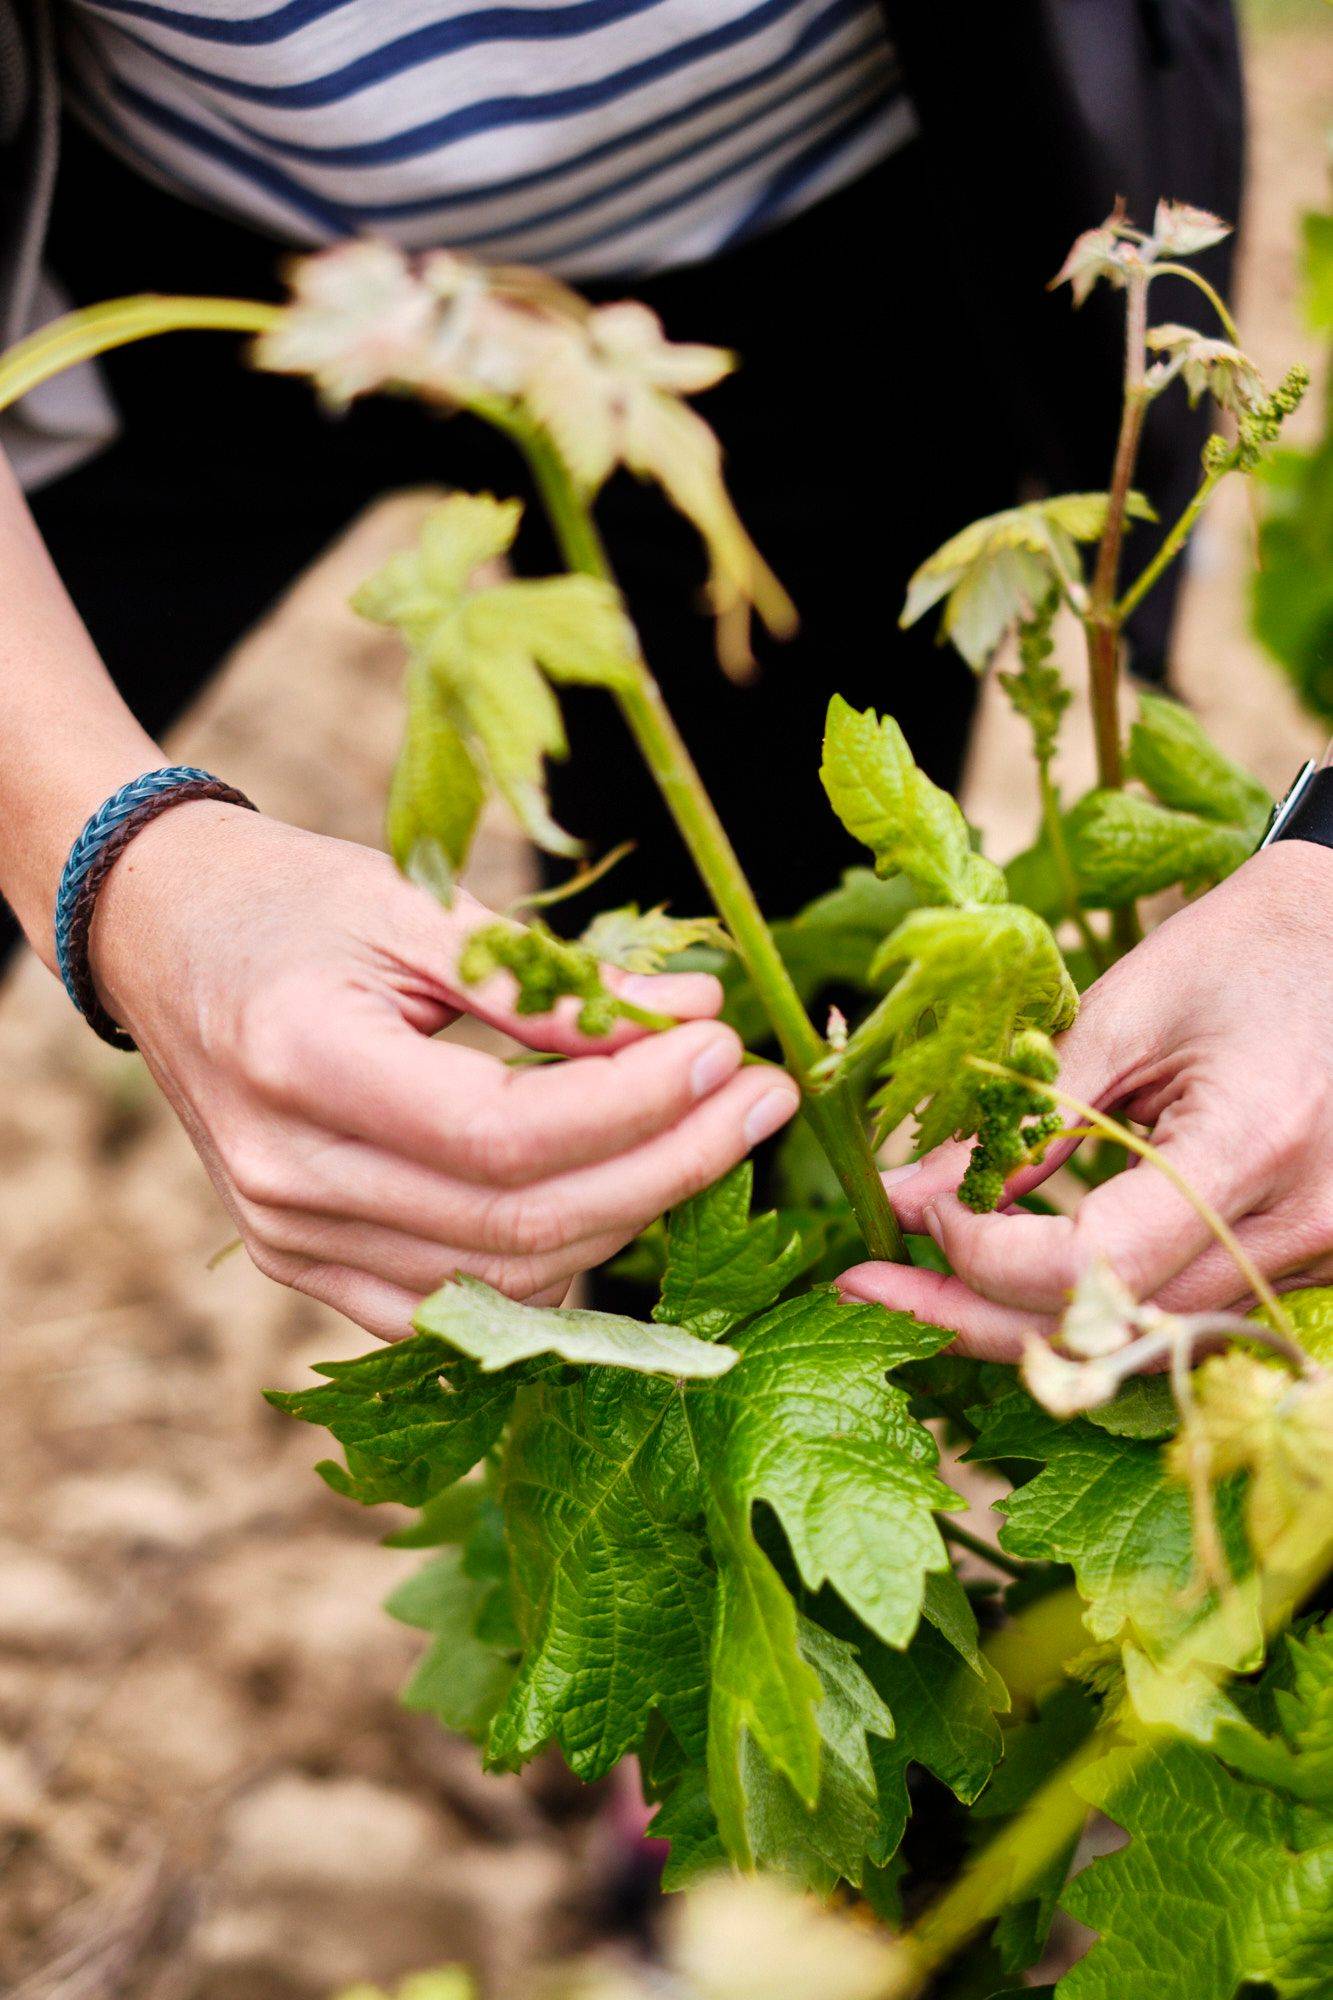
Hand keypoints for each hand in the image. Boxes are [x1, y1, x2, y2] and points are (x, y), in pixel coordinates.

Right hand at [90, 804, 798, 1337]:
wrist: (162, 939)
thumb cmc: (291, 902)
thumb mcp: (414, 905)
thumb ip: (549, 977)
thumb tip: (692, 1014)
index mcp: (301, 1061)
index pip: (501, 1132)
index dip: (635, 1107)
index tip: (725, 1051)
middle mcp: (288, 1174)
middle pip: (517, 1221)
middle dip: (666, 1166)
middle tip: (757, 1098)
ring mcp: (287, 1236)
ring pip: (502, 1280)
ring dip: (627, 1215)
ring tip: (707, 1133)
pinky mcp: (301, 1264)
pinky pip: (454, 1307)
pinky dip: (550, 1266)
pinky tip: (620, 1195)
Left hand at [839, 843, 1332, 1355]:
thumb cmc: (1250, 950)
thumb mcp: (1126, 1013)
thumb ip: (1023, 1116)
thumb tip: (911, 1194)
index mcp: (1252, 1142)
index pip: (1095, 1261)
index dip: (988, 1254)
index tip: (923, 1209)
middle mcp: (1302, 1225)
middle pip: (1111, 1326)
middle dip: (975, 1317)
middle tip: (869, 1289)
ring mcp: (1321, 1256)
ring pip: (1144, 1338)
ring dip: (1026, 1323)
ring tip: (926, 1288)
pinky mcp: (1316, 1263)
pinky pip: (1185, 1314)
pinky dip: (1093, 1306)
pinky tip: (1018, 1280)